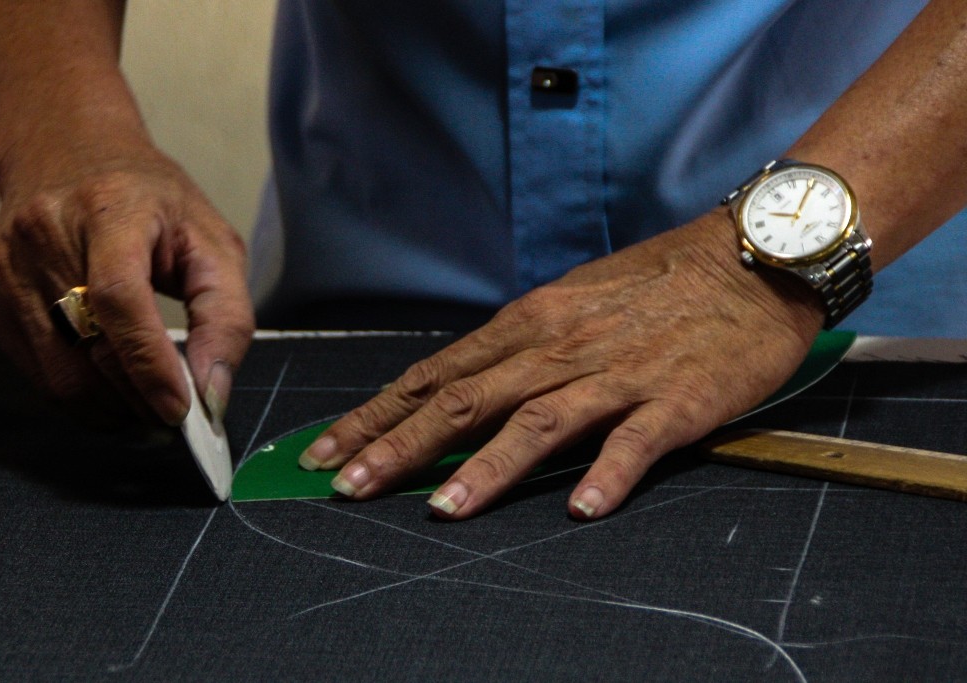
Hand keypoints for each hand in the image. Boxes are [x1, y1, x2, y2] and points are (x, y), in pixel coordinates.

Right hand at [0, 129, 254, 427]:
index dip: (149, 364)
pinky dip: (83, 395)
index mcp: (109, 211)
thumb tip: (212, 390)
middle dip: (141, 400)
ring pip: (61, 376)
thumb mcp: (213, 242)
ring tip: (150, 405)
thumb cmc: (151, 203)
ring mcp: (10, 271)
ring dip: (113, 408)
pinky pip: (39, 374)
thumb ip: (225, 315)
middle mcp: (45, 237)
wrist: (69, 155)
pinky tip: (114, 387)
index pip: (119, 299)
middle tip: (178, 417)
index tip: (181, 409)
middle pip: (90, 350)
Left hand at [298, 210, 824, 519]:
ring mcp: (616, 374)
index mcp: (530, 323)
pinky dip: (607, 474)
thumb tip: (462, 387)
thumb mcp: (571, 303)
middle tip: (347, 486)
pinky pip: (635, 441)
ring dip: (485, 469)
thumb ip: (519, 348)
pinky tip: (581, 509)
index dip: (379, 414)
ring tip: (441, 509)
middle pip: (465, 400)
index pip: (436, 374)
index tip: (329, 448)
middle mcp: (559, 347)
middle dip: (400, 445)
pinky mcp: (676, 399)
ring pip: (537, 423)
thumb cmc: (655, 283)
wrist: (750, 257)